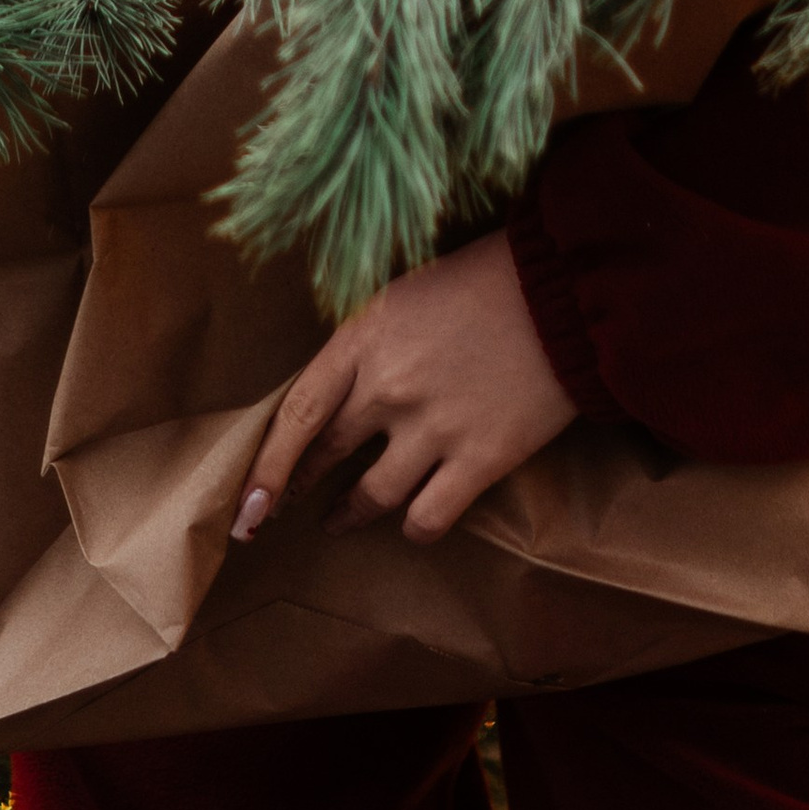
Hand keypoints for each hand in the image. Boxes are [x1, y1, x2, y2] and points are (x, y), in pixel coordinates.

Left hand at [231, 230, 578, 549]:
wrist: (562, 290)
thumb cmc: (483, 280)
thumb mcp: (405, 294)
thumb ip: (367, 345)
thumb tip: (339, 392)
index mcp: (363, 338)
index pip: (296, 415)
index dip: (266, 467)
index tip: (246, 506)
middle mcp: (389, 387)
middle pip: (327, 454)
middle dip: (298, 487)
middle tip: (282, 508)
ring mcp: (434, 428)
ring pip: (373, 495)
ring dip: (351, 514)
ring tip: (341, 522)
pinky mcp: (480, 458)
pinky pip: (429, 518)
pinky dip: (415, 529)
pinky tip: (412, 525)